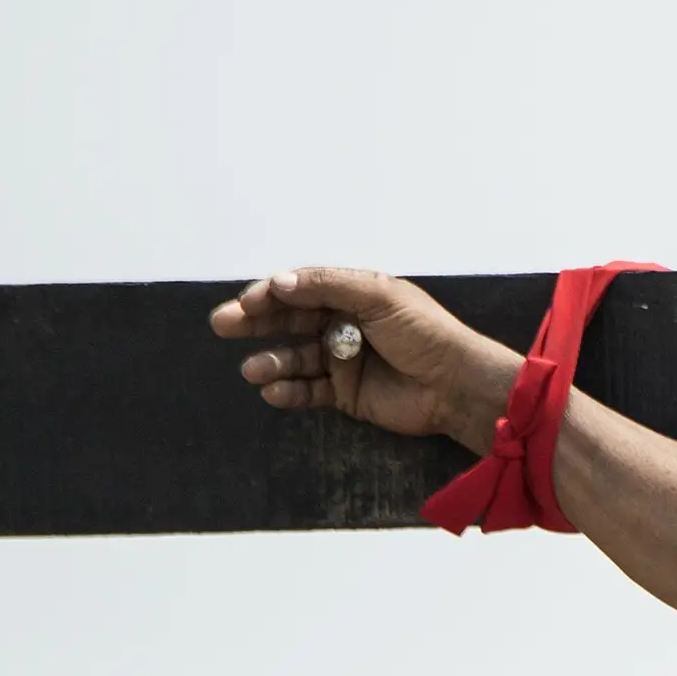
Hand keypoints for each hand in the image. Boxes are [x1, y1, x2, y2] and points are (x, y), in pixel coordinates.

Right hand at [208, 268, 517, 449]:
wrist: (454, 385)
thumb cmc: (423, 334)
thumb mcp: (380, 297)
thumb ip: (328, 286)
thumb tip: (280, 281)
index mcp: (354, 295)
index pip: (301, 289)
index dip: (272, 293)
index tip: (247, 302)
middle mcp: (344, 324)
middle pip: (289, 320)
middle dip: (255, 322)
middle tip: (221, 325)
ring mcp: (343, 360)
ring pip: (294, 357)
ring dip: (271, 361)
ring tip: (253, 370)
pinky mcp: (346, 393)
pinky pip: (308, 390)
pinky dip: (288, 390)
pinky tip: (273, 392)